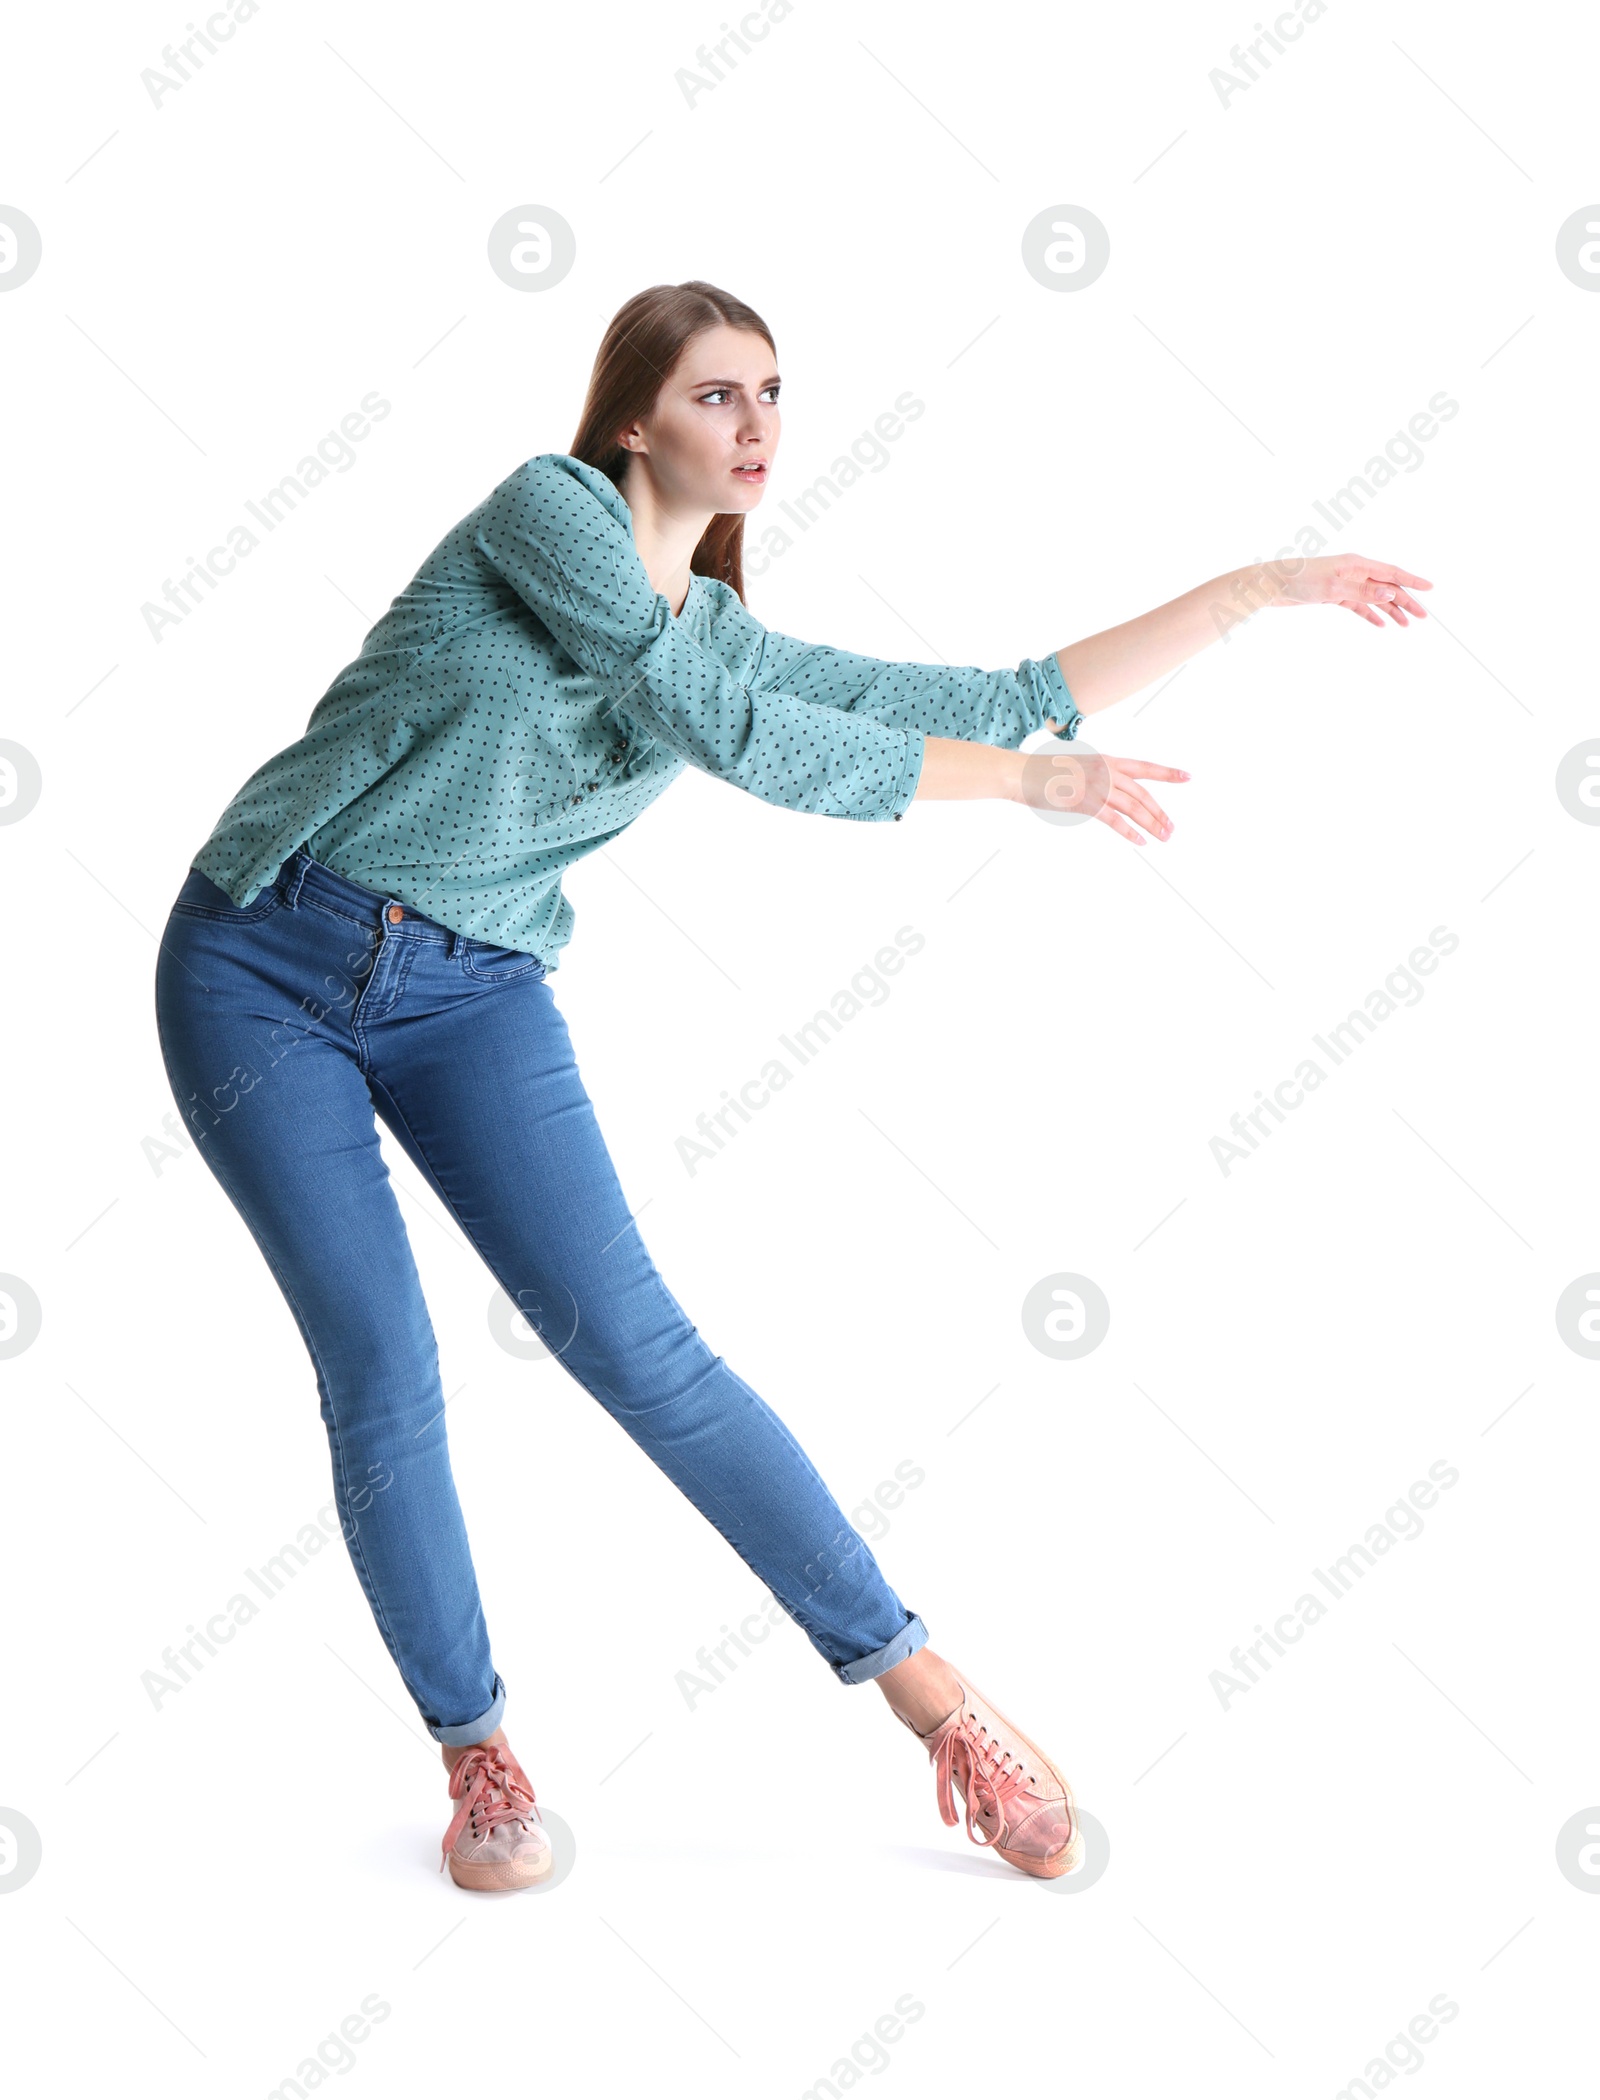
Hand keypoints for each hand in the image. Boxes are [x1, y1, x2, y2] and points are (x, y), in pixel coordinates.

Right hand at [1027, 739, 1188, 845]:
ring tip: (1164, 836)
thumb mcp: (1075, 765)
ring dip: (1152, 824)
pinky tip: (1141, 842)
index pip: (1143, 767)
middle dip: (1160, 812)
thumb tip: (1102, 789)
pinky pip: (1116, 822)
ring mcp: (1098, 787)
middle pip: (1143, 794)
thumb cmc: (1043, 771)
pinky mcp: (1088, 803)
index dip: (1167, 773)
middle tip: (1172, 828)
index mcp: (1106, 760)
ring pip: (1135, 808)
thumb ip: (1093, 775)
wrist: (1022, 773)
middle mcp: (1107, 771)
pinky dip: (1130, 833)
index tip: (1187, 777)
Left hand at [1267, 552, 1432, 626]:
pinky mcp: (1333, 595)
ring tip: (1405, 625)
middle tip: (1422, 617)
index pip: (1391, 572)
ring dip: (1390, 611)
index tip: (1430, 589)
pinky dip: (1369, 614)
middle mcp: (1354, 572)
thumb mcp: (1334, 588)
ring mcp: (1344, 583)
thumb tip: (1391, 595)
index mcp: (1357, 564)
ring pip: (1374, 598)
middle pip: (1386, 587)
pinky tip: (1381, 625)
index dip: (1412, 581)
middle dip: (1406, 601)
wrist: (1271, 585)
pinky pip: (1358, 605)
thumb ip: (1364, 592)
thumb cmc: (1299, 580)